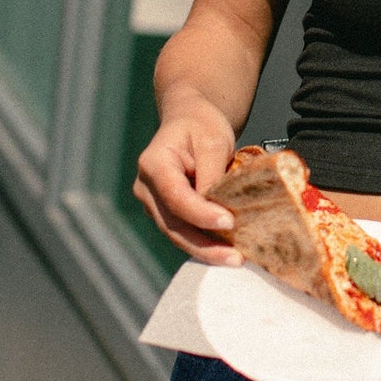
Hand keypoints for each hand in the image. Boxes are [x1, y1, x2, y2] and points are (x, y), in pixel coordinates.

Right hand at [133, 88, 242, 263]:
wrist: (189, 120)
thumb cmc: (200, 125)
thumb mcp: (213, 140)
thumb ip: (213, 173)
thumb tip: (220, 207)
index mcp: (153, 163)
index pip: (175, 195)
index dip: (200, 213)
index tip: (227, 221)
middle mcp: (146, 187)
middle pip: (173, 224)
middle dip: (204, 245)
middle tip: (234, 257)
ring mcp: (153, 203)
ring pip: (177, 234)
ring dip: (205, 250)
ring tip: (234, 259)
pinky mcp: (166, 213)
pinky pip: (183, 232)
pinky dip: (204, 243)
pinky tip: (226, 252)